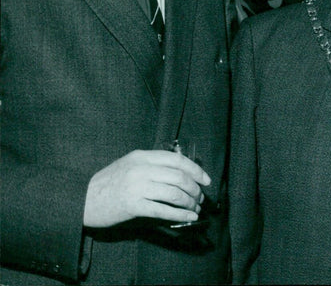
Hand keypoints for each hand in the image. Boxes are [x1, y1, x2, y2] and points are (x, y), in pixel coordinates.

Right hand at [83, 150, 210, 227]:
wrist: (81, 199)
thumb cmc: (108, 183)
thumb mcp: (130, 165)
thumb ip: (152, 165)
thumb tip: (181, 172)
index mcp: (142, 156)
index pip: (177, 159)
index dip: (195, 169)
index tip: (206, 180)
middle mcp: (141, 169)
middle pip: (179, 177)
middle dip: (195, 189)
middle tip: (200, 198)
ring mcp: (137, 187)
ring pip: (174, 193)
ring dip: (189, 202)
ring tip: (195, 208)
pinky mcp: (133, 206)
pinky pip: (163, 210)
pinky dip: (180, 214)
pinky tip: (188, 217)